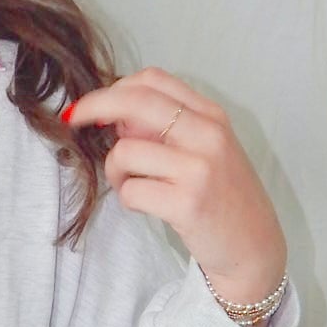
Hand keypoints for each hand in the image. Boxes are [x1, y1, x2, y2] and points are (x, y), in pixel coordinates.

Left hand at [62, 67, 286, 306]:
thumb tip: (115, 115)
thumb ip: (167, 127)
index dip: (113, 88)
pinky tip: (149, 207)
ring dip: (116, 172)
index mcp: (211, 116)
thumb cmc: (223, 196)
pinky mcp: (187, 204)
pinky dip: (129, 200)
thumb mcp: (206, 149)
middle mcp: (208, 135)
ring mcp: (199, 169)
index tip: (93, 103)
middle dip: (94, 106)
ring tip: (135, 185)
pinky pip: (130, 191)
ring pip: (124, 152)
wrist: (254, 246)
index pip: (153, 80)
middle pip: (135, 102)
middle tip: (72, 119)